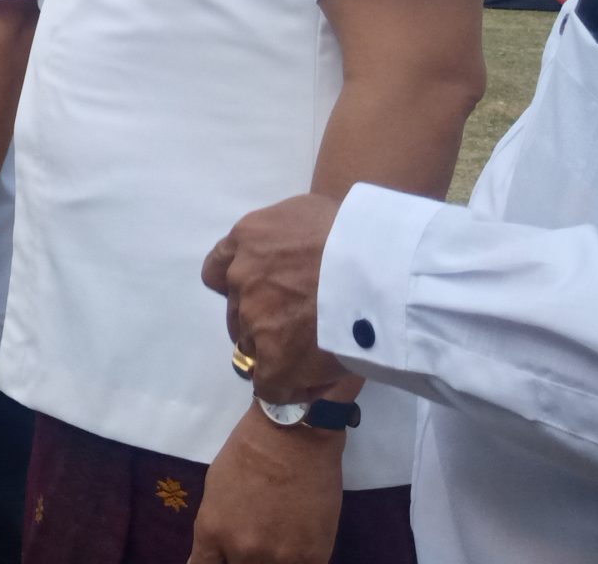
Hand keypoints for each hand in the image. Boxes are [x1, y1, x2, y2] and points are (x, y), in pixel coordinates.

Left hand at [186, 407, 343, 563]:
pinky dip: (296, 563)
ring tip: (276, 540)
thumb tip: (212, 553)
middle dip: (241, 560)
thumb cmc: (247, 452)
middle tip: (253, 542)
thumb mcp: (215, 489)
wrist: (292, 436)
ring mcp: (280, 558)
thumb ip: (214, 527)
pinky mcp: (313, 557)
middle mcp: (243, 551)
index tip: (222, 559)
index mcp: (212, 532)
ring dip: (270, 562)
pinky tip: (296, 549)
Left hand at [202, 193, 348, 402]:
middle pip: (237, 309)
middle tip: (298, 324)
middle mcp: (241, 277)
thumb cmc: (357, 232)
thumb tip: (298, 254)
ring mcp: (254, 318)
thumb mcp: (310, 212)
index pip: (219, 270)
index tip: (263, 296)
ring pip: (252, 345)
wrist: (379, 268)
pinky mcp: (274, 358)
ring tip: (313, 354)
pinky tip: (309, 383)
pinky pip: (269, 383)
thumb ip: (288, 236)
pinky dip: (287, 386)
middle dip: (261, 318)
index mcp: (248, 239)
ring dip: (275, 350)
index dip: (240, 287)